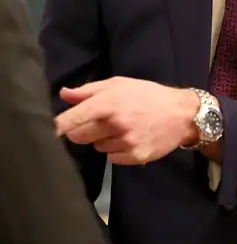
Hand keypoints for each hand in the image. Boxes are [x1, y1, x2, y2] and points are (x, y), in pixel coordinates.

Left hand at [56, 79, 197, 164]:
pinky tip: (129, 140)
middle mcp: (115, 124)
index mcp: (108, 104)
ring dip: (102, 140)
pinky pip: (112, 158)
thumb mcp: (119, 85)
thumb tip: (64, 94)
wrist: (182, 114)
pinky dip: (115, 151)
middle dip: (81, 131)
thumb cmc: (148, 95)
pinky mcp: (136, 157)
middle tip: (97, 123)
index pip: (73, 119)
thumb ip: (89, 91)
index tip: (47, 132)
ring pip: (97, 147)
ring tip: (120, 129)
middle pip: (79, 136)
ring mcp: (126, 143)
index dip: (57, 127)